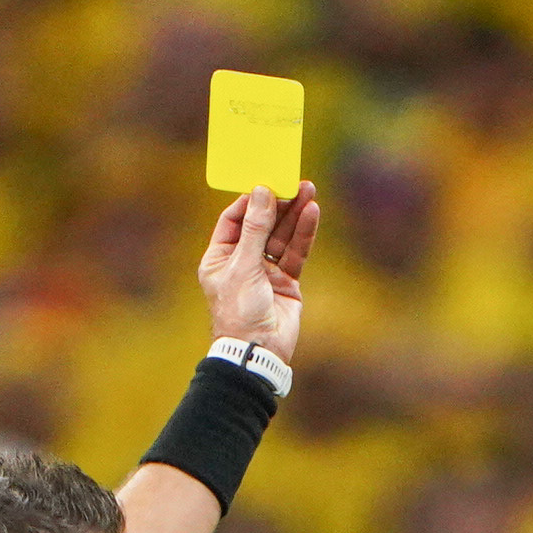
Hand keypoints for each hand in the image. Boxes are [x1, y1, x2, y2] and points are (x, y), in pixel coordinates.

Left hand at [200, 181, 317, 361]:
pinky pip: (295, 252)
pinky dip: (304, 234)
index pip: (234, 220)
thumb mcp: (243, 265)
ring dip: (295, 214)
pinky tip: (312, 213)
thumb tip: (262, 192)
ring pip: (282, 236)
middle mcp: (242, 262)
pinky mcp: (286, 281)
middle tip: (295, 182)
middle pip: (262, 224)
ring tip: (309, 191)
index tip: (266, 182)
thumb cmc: (239, 311)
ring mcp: (265, 271)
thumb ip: (255, 228)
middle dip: (279, 204)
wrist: (258, 351)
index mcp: (219, 257)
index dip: (250, 201)